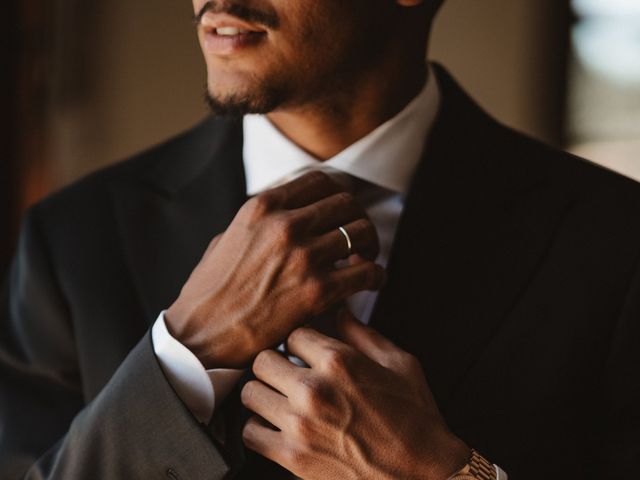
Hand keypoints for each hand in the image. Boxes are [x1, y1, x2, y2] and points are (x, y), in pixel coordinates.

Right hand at [165, 171, 384, 368]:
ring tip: (366, 259)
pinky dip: (377, 275)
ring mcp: (303, 256)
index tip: (343, 210)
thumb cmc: (210, 292)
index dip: (339, 194)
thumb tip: (284, 217)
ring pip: (361, 232)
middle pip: (347, 203)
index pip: (320, 181)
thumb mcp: (226, 239)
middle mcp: (285, 225)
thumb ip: (259, 223)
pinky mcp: (317, 291)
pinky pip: (367, 272)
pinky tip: (372, 281)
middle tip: (359, 237)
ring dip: (370, 244)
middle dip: (358, 218)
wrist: (201, 336)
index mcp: (262, 207)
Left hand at [241, 310, 469, 479]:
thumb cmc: (415, 419)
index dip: (300, 342)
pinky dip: (259, 427)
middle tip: (288, 372)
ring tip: (280, 397)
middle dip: (275, 363)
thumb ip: (363, 334)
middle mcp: (313, 390)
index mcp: (338, 362)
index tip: (305, 352)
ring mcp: (299, 425)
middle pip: (263, 359)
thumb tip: (340, 312)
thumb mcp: (399, 363)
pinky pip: (250, 433)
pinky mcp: (292, 457)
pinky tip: (276, 425)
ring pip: (250, 392)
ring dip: (264, 392)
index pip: (292, 334)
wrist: (422, 474)